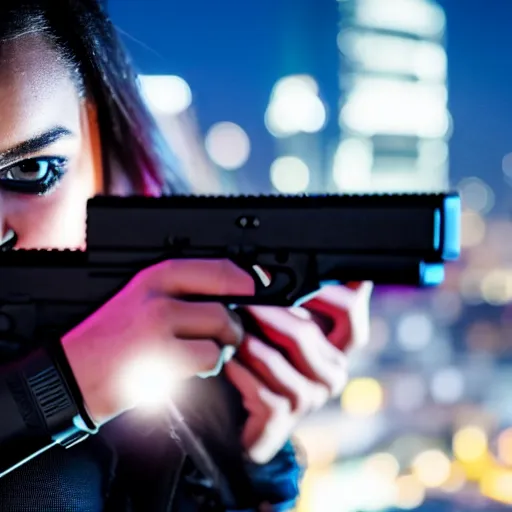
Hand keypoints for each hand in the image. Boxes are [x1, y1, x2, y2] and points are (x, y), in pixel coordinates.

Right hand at [61, 259, 253, 423]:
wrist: (70, 374)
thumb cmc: (109, 338)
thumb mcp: (141, 297)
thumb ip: (183, 291)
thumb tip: (232, 290)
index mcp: (156, 275)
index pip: (218, 267)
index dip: (245, 280)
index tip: (255, 291)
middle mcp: (159, 294)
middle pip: (225, 301)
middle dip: (234, 323)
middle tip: (226, 334)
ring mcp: (159, 325)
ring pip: (222, 330)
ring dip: (222, 347)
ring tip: (200, 352)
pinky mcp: (161, 356)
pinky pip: (210, 358)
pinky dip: (208, 367)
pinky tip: (188, 367)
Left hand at [225, 282, 372, 463]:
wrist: (240, 415)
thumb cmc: (262, 361)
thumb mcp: (283, 327)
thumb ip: (297, 299)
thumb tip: (307, 253)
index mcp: (337, 345)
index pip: (350, 312)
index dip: (326, 289)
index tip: (295, 270)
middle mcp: (329, 372)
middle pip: (306, 332)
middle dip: (268, 309)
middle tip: (241, 292)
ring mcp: (307, 398)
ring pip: (277, 359)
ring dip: (247, 337)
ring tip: (226, 320)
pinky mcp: (281, 418)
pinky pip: (259, 389)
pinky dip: (238, 369)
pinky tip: (225, 359)